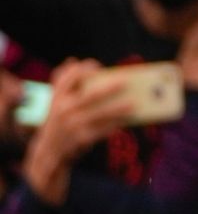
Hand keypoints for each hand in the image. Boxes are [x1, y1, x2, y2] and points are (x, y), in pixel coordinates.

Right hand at [23, 59, 132, 205]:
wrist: (48, 153)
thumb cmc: (58, 121)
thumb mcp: (56, 102)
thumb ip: (63, 83)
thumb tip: (72, 60)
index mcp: (56, 98)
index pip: (68, 78)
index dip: (82, 70)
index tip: (97, 66)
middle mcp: (62, 110)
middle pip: (90, 95)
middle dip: (109, 88)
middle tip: (126, 81)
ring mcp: (72, 126)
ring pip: (100, 114)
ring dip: (118, 108)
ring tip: (134, 103)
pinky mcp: (81, 139)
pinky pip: (103, 130)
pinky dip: (116, 124)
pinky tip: (128, 119)